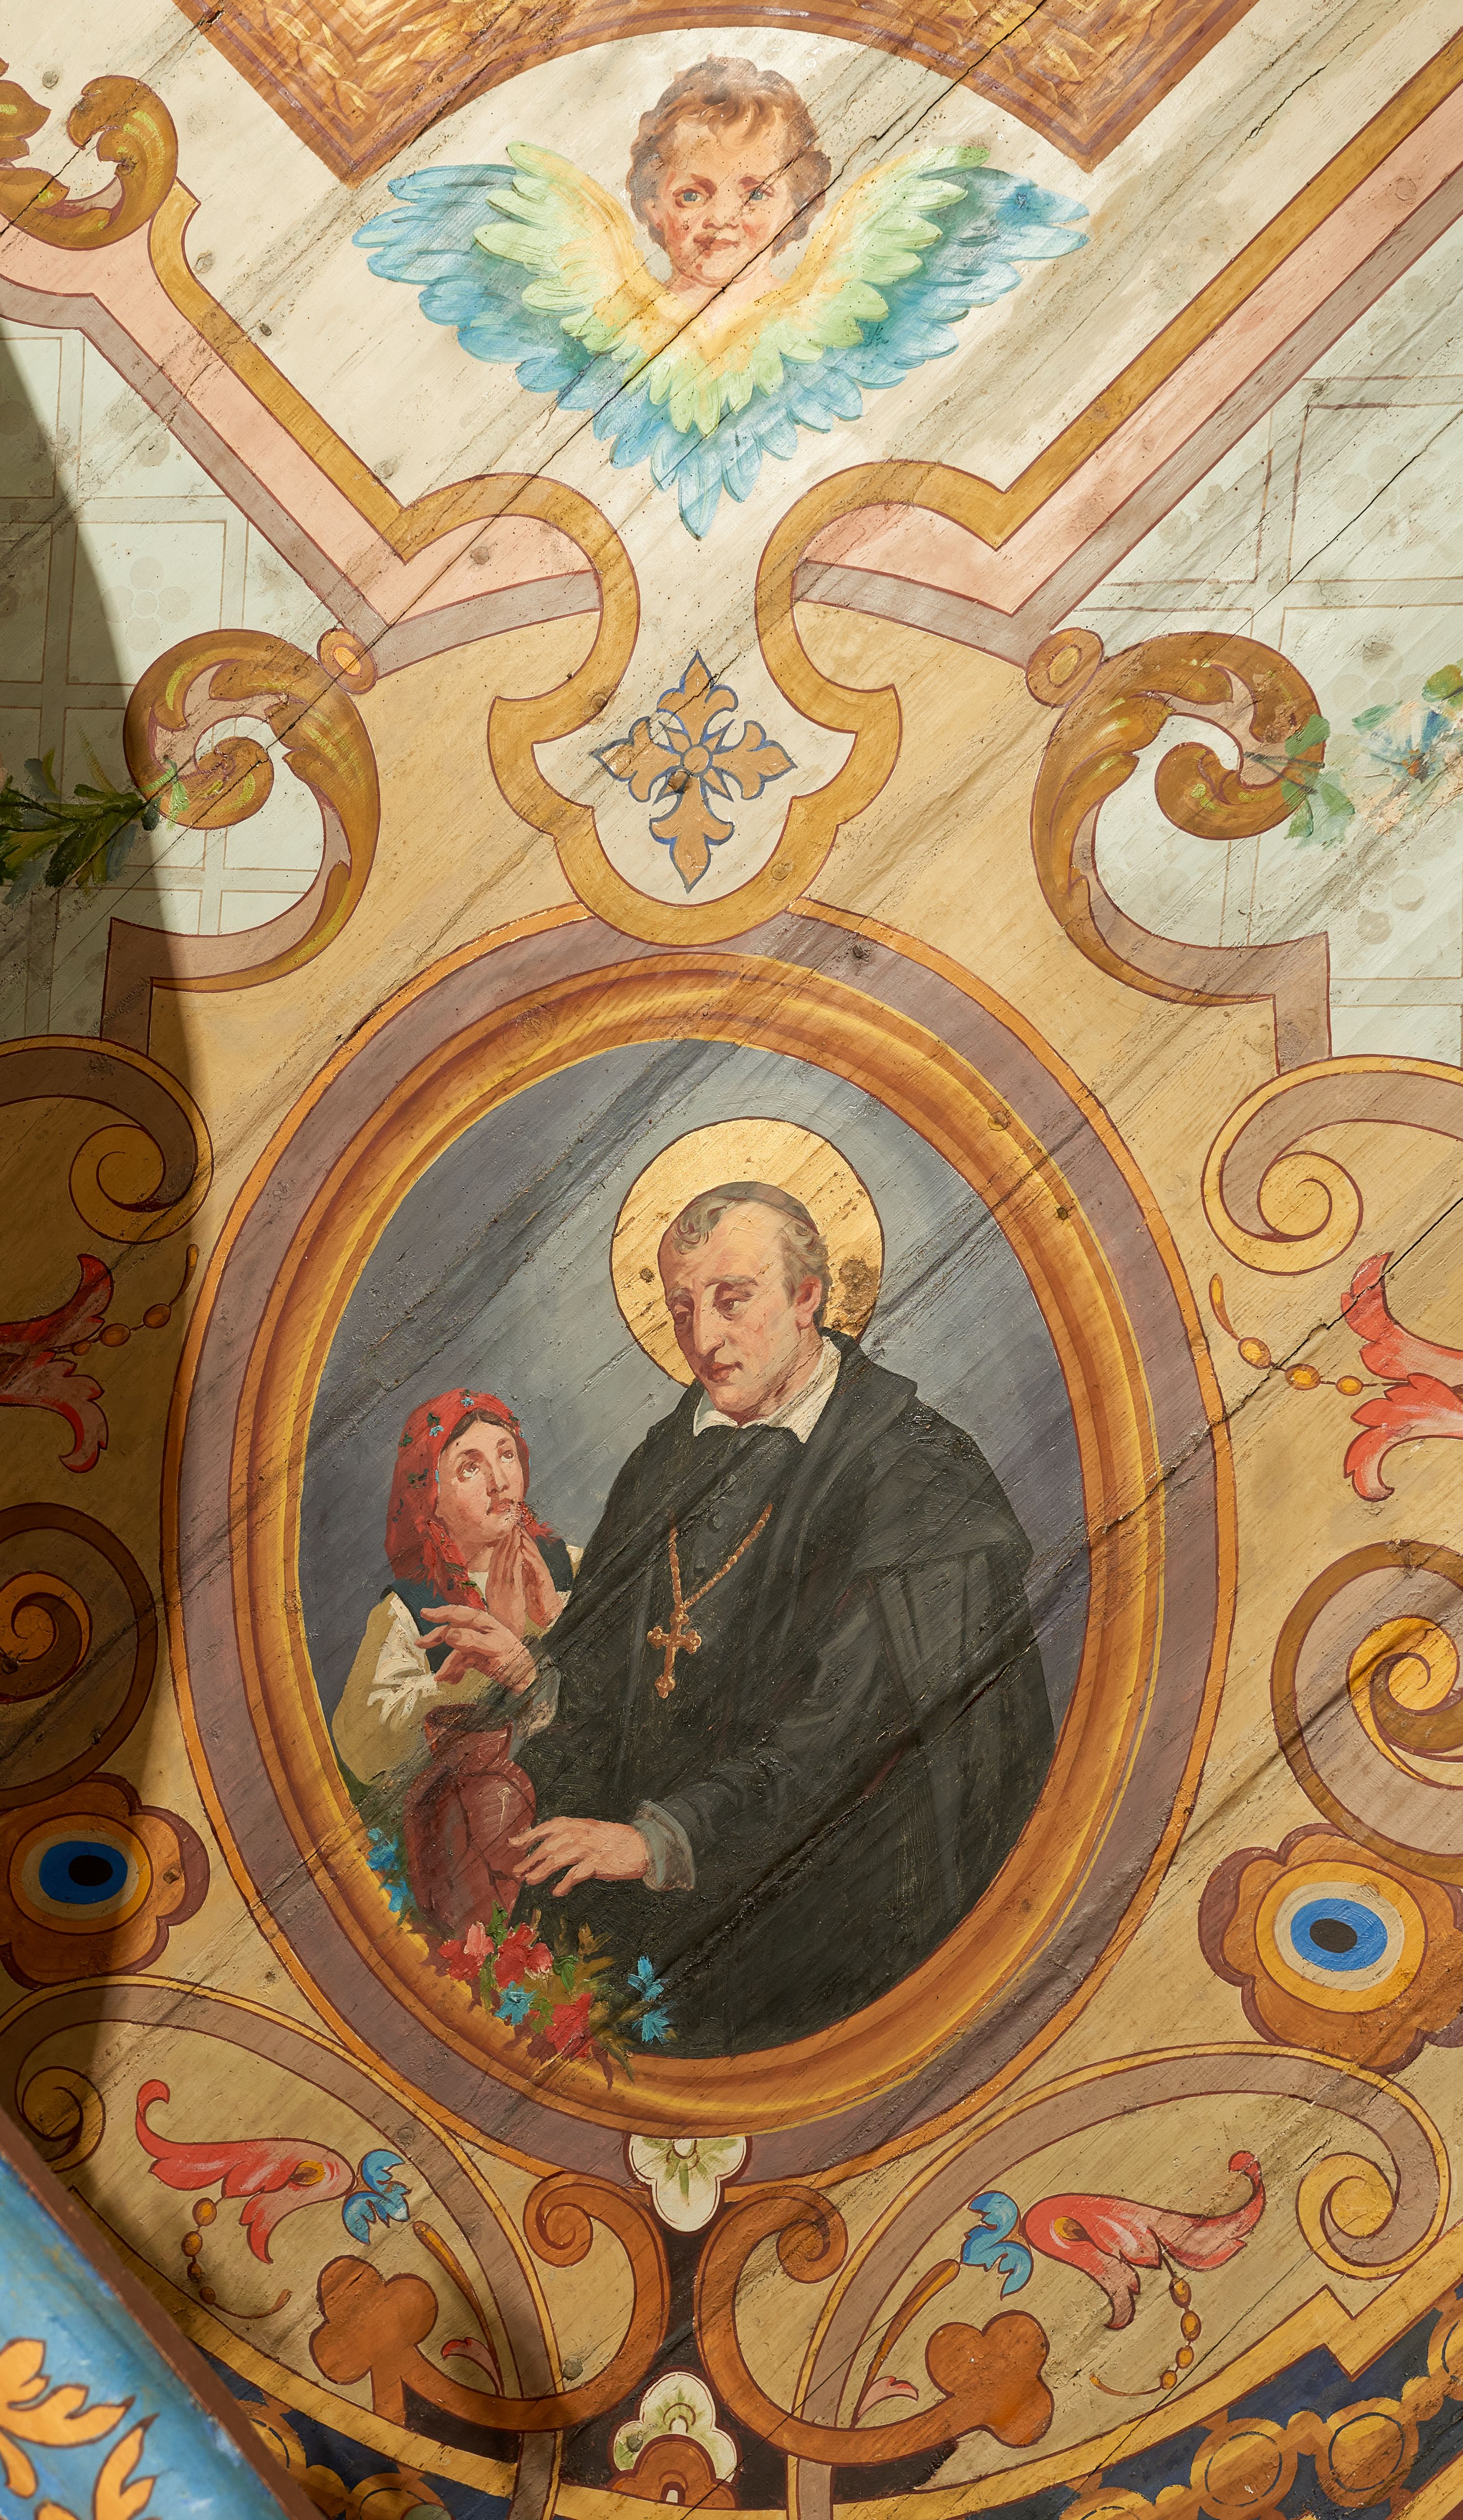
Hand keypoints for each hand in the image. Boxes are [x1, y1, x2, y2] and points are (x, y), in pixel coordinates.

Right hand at [419, 1603, 534, 1692]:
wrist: (529, 1681)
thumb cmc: (516, 1662)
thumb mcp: (495, 1650)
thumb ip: (472, 1641)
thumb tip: (449, 1634)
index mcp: (486, 1624)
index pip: (460, 1614)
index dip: (442, 1613)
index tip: (425, 1614)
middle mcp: (481, 1632)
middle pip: (454, 1630)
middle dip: (437, 1637)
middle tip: (420, 1643)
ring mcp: (480, 1646)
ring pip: (456, 1652)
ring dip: (447, 1665)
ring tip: (440, 1677)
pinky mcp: (480, 1660)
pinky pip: (462, 1663)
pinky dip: (455, 1672)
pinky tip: (452, 1681)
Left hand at [513, 1818, 648, 1895]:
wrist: (640, 1846)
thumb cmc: (611, 1839)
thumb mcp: (587, 1830)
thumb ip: (566, 1834)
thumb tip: (540, 1842)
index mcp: (575, 1823)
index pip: (545, 1828)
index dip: (528, 1836)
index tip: (513, 1844)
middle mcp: (579, 1833)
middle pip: (547, 1847)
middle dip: (530, 1860)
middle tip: (517, 1873)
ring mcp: (588, 1848)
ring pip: (557, 1860)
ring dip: (541, 1871)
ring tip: (530, 1881)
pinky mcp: (596, 1864)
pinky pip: (574, 1875)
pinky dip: (563, 1884)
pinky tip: (556, 1891)